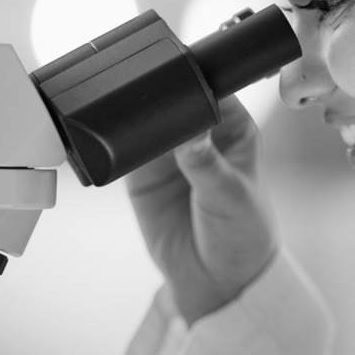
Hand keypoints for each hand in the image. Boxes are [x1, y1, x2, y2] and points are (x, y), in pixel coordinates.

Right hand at [125, 96, 278, 325]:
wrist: (217, 282)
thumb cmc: (243, 234)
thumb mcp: (230, 196)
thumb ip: (207, 164)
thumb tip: (189, 133)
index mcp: (231, 127)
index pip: (210, 86)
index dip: (192, 75)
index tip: (172, 71)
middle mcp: (198, 133)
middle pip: (172, 98)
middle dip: (155, 93)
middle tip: (140, 95)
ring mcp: (167, 153)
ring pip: (144, 120)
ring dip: (132, 116)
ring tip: (123, 118)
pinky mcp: (141, 174)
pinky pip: (123, 149)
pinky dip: (114, 144)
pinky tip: (110, 143)